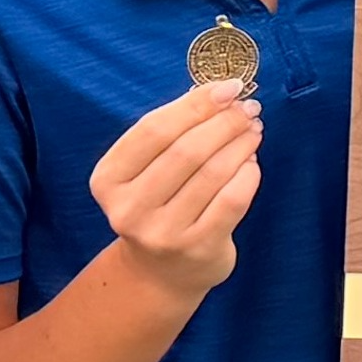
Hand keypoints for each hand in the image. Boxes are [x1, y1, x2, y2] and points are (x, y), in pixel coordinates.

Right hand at [90, 83, 259, 298]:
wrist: (159, 273)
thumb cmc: (157, 205)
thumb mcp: (146, 171)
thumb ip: (171, 133)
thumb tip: (218, 93)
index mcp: (108, 180)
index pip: (153, 130)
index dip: (194, 105)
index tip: (227, 88)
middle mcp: (129, 209)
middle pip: (185, 150)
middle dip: (223, 122)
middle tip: (248, 108)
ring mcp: (162, 233)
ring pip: (212, 173)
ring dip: (239, 144)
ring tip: (253, 130)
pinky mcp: (198, 249)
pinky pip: (232, 200)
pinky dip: (247, 175)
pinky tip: (252, 162)